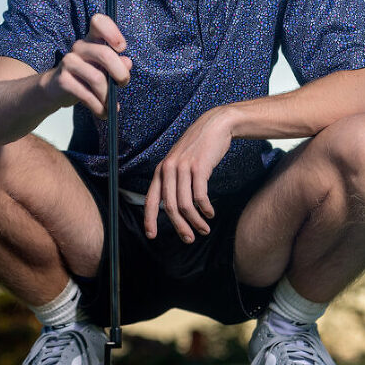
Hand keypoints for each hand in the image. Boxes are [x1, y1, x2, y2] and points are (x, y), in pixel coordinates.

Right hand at [49, 13, 131, 118]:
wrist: (55, 89)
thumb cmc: (85, 76)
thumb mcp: (103, 69)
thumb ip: (117, 64)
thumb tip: (127, 63)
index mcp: (92, 39)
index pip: (99, 22)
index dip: (112, 32)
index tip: (121, 48)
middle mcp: (79, 47)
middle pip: (105, 54)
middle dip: (120, 73)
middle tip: (123, 84)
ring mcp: (69, 62)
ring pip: (97, 78)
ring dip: (108, 96)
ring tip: (111, 106)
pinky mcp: (63, 80)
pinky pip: (86, 94)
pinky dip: (98, 107)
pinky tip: (102, 112)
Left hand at [144, 109, 233, 243]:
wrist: (215, 125)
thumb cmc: (198, 146)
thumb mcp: (180, 161)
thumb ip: (173, 180)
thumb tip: (173, 206)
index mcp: (161, 170)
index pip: (151, 199)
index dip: (149, 219)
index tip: (151, 235)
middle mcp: (169, 169)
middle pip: (170, 207)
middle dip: (179, 226)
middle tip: (189, 239)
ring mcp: (183, 168)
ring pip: (186, 205)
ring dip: (195, 221)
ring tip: (204, 229)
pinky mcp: (199, 168)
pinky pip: (200, 196)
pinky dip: (205, 209)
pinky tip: (210, 213)